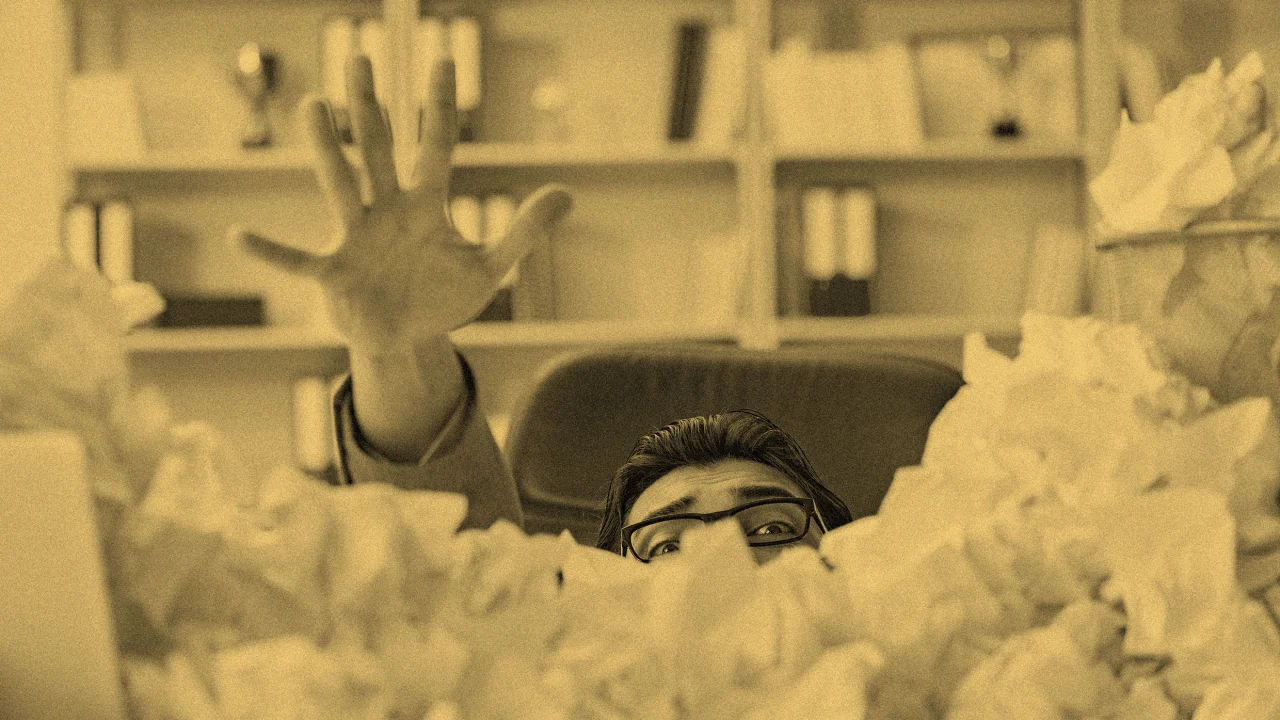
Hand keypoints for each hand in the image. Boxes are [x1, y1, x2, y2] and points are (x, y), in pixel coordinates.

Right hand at [235, 55, 571, 351]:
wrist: (407, 339)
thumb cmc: (443, 296)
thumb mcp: (491, 267)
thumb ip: (525, 231)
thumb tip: (567, 192)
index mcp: (426, 205)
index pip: (436, 146)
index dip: (441, 108)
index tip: (445, 60)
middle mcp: (387, 210)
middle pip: (379, 150)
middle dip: (372, 108)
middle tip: (359, 58)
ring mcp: (355, 237)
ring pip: (340, 185)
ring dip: (328, 149)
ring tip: (313, 105)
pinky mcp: (333, 273)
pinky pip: (297, 259)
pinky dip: (271, 251)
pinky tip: (241, 235)